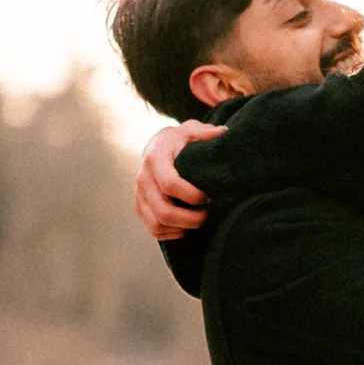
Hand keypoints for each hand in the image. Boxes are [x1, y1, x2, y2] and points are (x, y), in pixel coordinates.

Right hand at [134, 120, 223, 239]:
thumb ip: (205, 132)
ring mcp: (139, 195)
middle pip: (164, 211)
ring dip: (182, 228)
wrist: (154, 147)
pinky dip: (172, 234)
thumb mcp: (190, 130)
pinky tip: (186, 227)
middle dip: (190, 219)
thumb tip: (223, 132)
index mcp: (156, 159)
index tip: (209, 196)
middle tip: (207, 215)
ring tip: (198, 220)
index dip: (192, 196)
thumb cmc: (178, 141)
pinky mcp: (139, 207)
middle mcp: (143, 178)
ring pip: (158, 225)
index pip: (170, 184)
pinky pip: (153, 230)